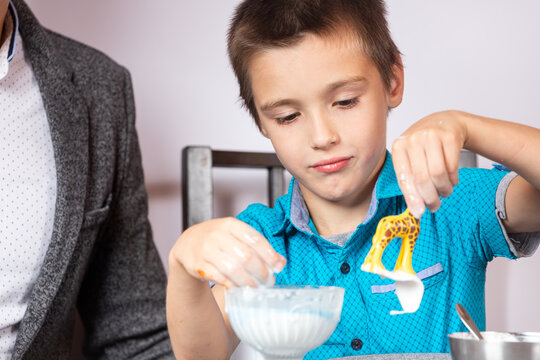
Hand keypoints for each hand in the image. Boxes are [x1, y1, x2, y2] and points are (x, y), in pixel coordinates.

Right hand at [169, 217, 286, 287]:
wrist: (187, 244)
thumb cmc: (218, 240)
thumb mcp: (236, 235)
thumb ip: (257, 246)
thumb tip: (280, 262)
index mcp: (230, 224)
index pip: (254, 239)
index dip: (269, 254)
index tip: (279, 267)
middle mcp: (217, 235)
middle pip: (246, 256)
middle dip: (261, 272)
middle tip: (269, 281)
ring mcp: (206, 250)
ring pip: (233, 269)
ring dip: (248, 281)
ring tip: (257, 287)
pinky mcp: (197, 265)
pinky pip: (219, 278)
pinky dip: (233, 285)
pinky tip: (241, 288)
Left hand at [391, 110, 467, 216]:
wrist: (444, 123)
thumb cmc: (424, 146)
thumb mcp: (411, 159)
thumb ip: (410, 182)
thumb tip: (417, 211)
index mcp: (399, 147)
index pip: (404, 178)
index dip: (412, 198)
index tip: (419, 212)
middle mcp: (413, 139)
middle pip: (422, 178)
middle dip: (430, 197)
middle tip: (434, 206)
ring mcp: (432, 136)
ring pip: (439, 174)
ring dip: (444, 189)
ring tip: (444, 192)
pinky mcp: (450, 136)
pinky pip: (453, 167)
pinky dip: (453, 179)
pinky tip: (451, 180)